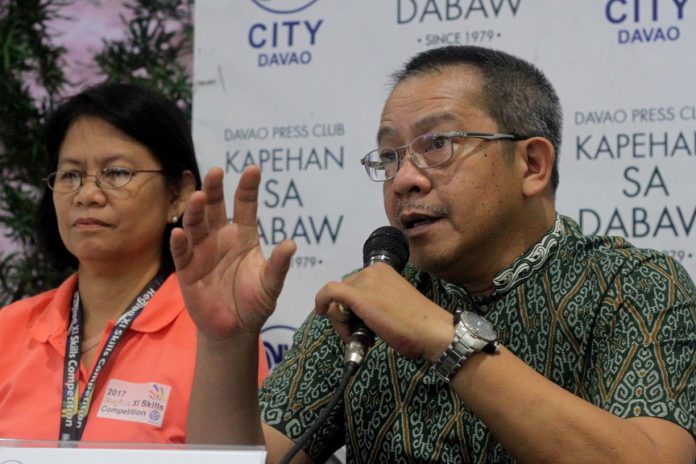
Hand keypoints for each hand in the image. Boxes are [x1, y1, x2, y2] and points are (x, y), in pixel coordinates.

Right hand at [170, 166, 295, 339]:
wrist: (234, 329)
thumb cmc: (254, 302)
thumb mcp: (270, 285)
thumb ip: (278, 266)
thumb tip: (291, 244)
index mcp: (243, 236)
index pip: (245, 207)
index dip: (248, 188)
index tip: (253, 169)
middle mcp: (220, 238)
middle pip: (215, 208)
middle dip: (214, 189)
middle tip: (217, 171)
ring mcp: (201, 252)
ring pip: (196, 225)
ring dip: (196, 210)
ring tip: (199, 197)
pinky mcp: (187, 269)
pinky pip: (181, 252)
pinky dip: (180, 242)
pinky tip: (179, 232)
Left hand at [314, 263, 453, 361]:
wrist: (432, 332)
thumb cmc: (416, 325)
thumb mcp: (392, 305)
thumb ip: (374, 302)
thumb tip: (351, 313)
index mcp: (382, 270)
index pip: (353, 286)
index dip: (350, 308)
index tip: (360, 326)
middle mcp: (372, 270)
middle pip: (342, 292)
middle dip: (345, 315)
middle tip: (359, 335)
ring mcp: (365, 281)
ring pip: (335, 299)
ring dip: (341, 320)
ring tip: (361, 337)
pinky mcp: (358, 295)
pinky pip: (328, 294)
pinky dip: (321, 302)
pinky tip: (320, 312)